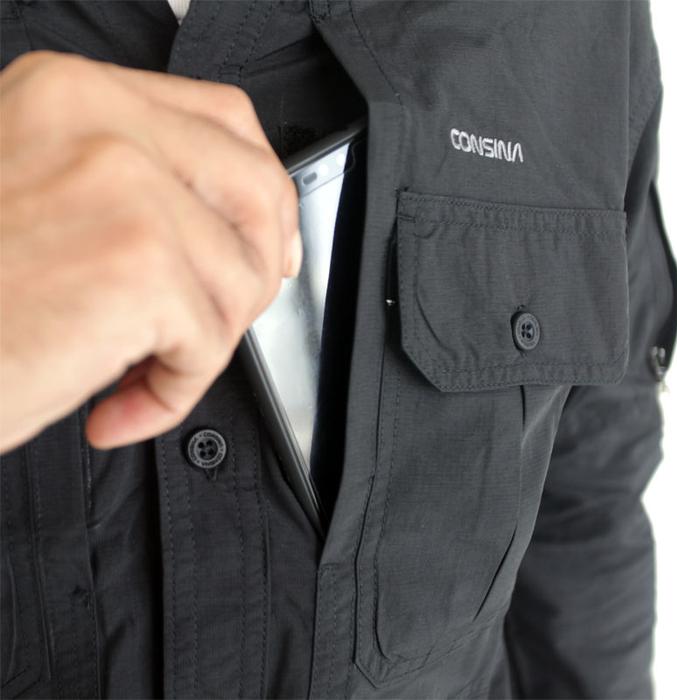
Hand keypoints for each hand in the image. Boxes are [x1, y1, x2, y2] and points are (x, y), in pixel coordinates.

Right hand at [0, 51, 300, 452]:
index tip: (267, 243)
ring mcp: (125, 190)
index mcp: (77, 97)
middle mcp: (101, 126)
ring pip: (239, 278)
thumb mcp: (36, 195)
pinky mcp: (136, 266)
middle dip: (254, 271)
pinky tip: (118, 403)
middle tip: (214, 321)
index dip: (262, 192)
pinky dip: (172, 391)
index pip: (227, 122)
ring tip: (138, 368)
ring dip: (200, 344)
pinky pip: (209, 342)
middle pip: (258, 192)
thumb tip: (225, 228)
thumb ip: (131, 190)